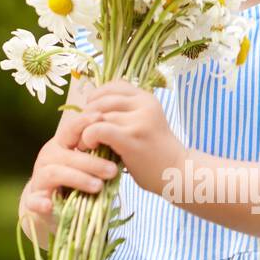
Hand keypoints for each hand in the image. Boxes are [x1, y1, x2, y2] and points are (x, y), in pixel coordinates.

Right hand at [20, 106, 120, 234]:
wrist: (49, 207)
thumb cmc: (73, 181)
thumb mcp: (86, 166)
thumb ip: (99, 157)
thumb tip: (124, 146)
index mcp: (60, 146)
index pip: (70, 130)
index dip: (84, 122)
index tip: (101, 119)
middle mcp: (47, 158)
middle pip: (67, 155)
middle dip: (91, 162)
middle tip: (112, 170)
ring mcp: (38, 179)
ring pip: (55, 174)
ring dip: (77, 179)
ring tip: (98, 187)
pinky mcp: (33, 201)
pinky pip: (34, 200)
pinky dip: (41, 202)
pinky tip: (49, 205)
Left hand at [76, 80, 185, 195]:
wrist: (178, 173)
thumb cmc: (155, 151)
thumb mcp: (144, 122)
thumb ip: (125, 111)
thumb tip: (90, 105)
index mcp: (146, 98)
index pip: (113, 86)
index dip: (97, 97)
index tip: (91, 113)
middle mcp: (144, 104)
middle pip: (102, 101)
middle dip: (86, 115)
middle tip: (81, 131)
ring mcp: (139, 121)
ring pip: (98, 115)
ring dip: (84, 129)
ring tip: (83, 143)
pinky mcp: (131, 138)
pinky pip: (99, 129)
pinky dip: (88, 137)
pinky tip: (89, 146)